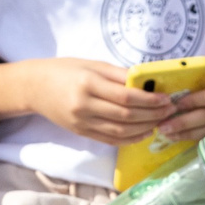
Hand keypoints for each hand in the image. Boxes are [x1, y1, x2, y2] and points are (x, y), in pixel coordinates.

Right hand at [0, 58, 173, 144]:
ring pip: (121, 130)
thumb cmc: (65, 70)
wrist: (34, 87)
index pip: (125, 97)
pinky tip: (144, 133)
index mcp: (88, 84)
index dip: (149, 100)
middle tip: (170, 111)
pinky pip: (110, 139)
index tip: (166, 99)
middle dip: (152, 115)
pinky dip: (130, 139)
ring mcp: (82, 122)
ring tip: (160, 121)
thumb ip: (119, 74)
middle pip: (126, 115)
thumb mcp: (92, 64)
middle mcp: (84, 106)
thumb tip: (148, 83)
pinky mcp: (81, 132)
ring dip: (145, 128)